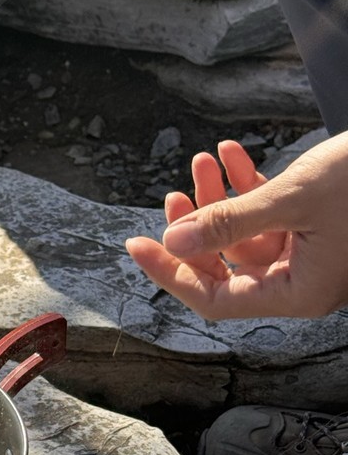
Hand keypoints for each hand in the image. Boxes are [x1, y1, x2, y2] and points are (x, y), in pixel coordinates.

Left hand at [125, 132, 347, 318]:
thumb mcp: (292, 197)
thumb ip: (229, 222)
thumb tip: (173, 244)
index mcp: (298, 293)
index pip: (215, 299)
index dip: (171, 274)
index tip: (135, 244)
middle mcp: (303, 282)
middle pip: (226, 269)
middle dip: (196, 229)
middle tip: (170, 197)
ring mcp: (312, 257)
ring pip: (246, 236)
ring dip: (221, 199)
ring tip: (203, 160)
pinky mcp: (319, 229)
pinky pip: (271, 216)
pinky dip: (250, 187)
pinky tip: (230, 154)